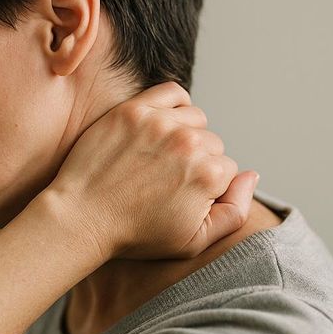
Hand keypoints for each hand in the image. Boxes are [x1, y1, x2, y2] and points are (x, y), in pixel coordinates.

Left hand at [41, 81, 258, 262]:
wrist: (80, 218)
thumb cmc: (134, 235)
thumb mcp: (193, 242)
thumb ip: (234, 211)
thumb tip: (252, 175)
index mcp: (208, 175)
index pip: (227, 169)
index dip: (207, 186)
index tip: (181, 197)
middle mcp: (187, 144)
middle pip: (212, 144)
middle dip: (196, 161)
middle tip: (166, 180)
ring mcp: (158, 123)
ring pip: (195, 118)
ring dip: (186, 133)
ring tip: (162, 156)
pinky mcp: (133, 110)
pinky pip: (171, 92)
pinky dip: (174, 105)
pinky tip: (163, 124)